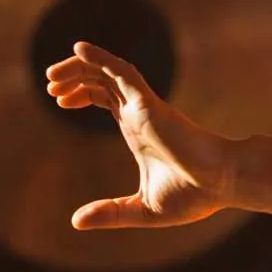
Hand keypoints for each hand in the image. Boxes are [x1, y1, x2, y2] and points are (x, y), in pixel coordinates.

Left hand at [43, 42, 233, 229]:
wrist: (221, 184)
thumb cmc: (193, 196)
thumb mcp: (141, 209)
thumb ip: (109, 212)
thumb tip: (76, 222)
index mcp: (138, 129)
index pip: (104, 97)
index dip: (81, 94)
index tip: (59, 101)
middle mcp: (139, 112)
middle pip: (100, 80)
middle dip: (73, 77)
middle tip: (49, 84)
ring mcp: (143, 106)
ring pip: (106, 72)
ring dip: (78, 67)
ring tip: (51, 76)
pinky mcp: (149, 104)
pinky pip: (122, 72)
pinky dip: (101, 58)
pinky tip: (79, 50)